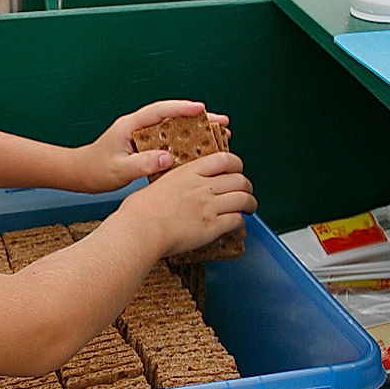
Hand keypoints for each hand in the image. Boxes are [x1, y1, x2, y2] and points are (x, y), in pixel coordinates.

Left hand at [74, 100, 228, 191]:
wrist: (79, 174)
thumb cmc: (94, 170)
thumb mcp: (118, 170)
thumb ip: (141, 164)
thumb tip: (167, 157)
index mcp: (130, 125)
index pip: (160, 111)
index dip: (182, 108)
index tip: (203, 109)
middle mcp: (138, 126)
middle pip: (173, 117)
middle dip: (199, 119)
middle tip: (222, 123)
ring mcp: (142, 136)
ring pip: (174, 129)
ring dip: (196, 131)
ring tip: (220, 135)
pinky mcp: (145, 147)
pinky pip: (170, 142)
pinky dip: (187, 145)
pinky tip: (202, 152)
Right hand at [114, 152, 253, 257]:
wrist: (140, 229)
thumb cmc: (139, 211)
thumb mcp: (157, 185)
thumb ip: (172, 184)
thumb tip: (173, 189)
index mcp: (187, 172)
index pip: (224, 159)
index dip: (236, 164)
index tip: (236, 170)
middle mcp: (202, 186)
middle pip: (239, 179)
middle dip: (247, 186)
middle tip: (246, 192)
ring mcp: (208, 206)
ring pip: (243, 199)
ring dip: (250, 204)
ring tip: (249, 208)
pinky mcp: (212, 226)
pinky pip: (237, 220)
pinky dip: (241, 222)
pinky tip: (237, 224)